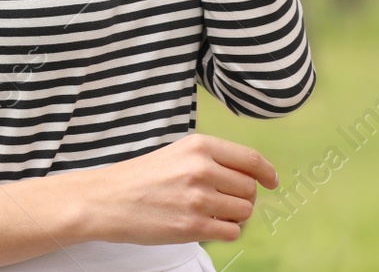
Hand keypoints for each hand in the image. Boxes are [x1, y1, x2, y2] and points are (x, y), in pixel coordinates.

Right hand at [70, 134, 279, 244]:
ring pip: (243, 211)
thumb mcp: (178, 153)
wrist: (106, 199)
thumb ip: (212, 159)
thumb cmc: (141, 177)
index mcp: (200, 146)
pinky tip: (208, 226)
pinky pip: (230, 232)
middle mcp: (202, 169)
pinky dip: (225, 232)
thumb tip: (250, 174)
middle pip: (249, 188)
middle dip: (243, 197)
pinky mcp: (191, 227)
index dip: (267, 173)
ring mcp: (198, 199)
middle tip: (224, 201)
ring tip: (213, 213)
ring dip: (234, 216)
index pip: (251, 159)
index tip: (272, 182)